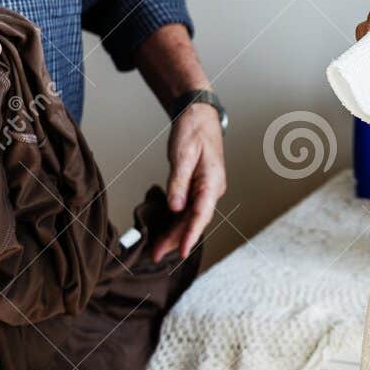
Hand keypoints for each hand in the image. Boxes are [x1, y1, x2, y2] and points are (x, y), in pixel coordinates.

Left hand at [153, 103, 225, 260]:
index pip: (201, 214)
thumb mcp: (182, 154)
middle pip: (195, 219)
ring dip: (176, 233)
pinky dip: (177, 221)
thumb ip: (178, 182)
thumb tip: (175, 208)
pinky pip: (188, 208)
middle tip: (157, 254)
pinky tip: (165, 231)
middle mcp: (212, 188)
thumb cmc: (193, 130)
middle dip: (177, 239)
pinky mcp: (198, 187)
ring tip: (158, 248)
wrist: (199, 115)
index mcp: (212, 181)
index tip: (183, 252)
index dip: (191, 235)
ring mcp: (206, 189)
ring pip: (191, 216)